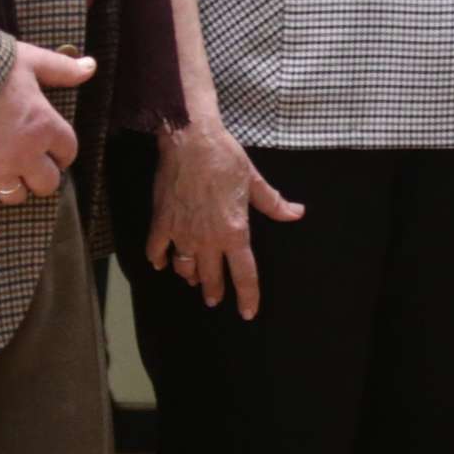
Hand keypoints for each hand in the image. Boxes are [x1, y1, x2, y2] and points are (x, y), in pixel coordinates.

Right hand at [0, 42, 94, 208]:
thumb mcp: (31, 61)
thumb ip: (62, 68)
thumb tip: (90, 67)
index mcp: (45, 126)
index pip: (68, 152)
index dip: (62, 150)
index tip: (54, 147)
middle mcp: (25, 153)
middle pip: (47, 184)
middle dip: (42, 175)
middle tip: (32, 163)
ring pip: (16, 196)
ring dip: (14, 186)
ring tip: (8, 172)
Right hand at [145, 121, 305, 318]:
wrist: (190, 140)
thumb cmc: (225, 158)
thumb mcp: (254, 181)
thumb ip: (274, 203)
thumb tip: (297, 213)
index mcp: (235, 232)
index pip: (244, 275)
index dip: (248, 297)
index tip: (248, 313)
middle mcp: (208, 240)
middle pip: (212, 278)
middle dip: (215, 291)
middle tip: (215, 299)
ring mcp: (182, 233)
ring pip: (184, 268)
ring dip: (189, 276)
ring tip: (192, 279)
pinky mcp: (161, 223)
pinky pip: (156, 251)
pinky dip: (159, 260)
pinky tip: (161, 263)